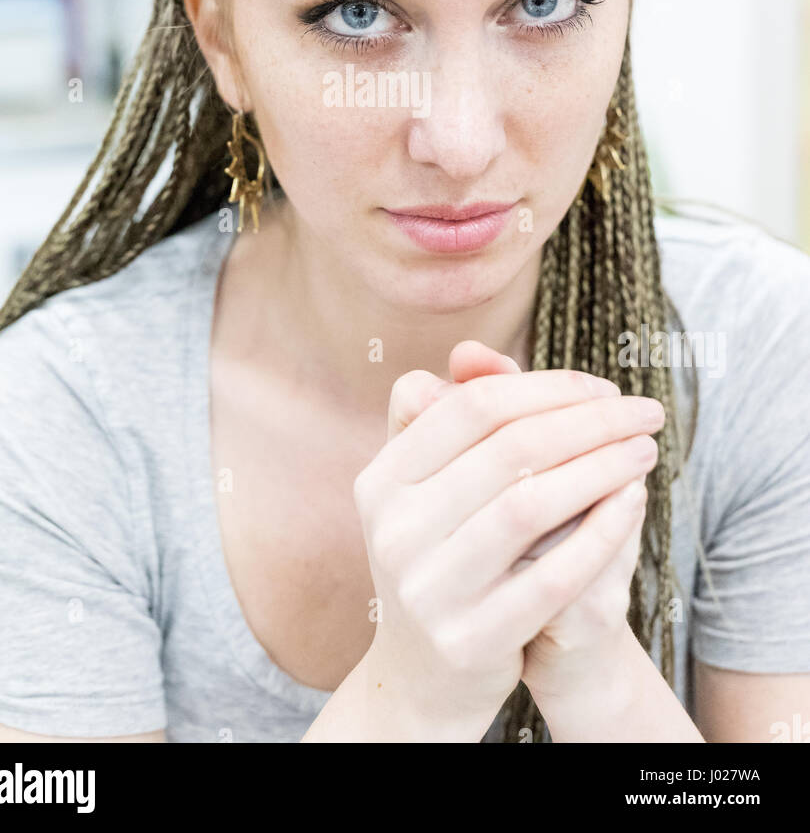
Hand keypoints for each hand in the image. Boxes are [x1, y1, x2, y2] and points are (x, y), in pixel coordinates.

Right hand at [354, 342, 662, 740]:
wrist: (421, 677)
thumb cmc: (440, 557)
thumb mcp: (430, 487)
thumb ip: (454, 416)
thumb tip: (474, 351)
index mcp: (381, 480)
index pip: (472, 408)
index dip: (546, 388)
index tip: (603, 387)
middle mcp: (395, 530)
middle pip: (509, 450)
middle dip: (590, 421)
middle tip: (643, 411)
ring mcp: (428, 589)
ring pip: (531, 506)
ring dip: (602, 468)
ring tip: (645, 450)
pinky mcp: (470, 640)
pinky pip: (553, 576)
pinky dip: (601, 533)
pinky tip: (634, 503)